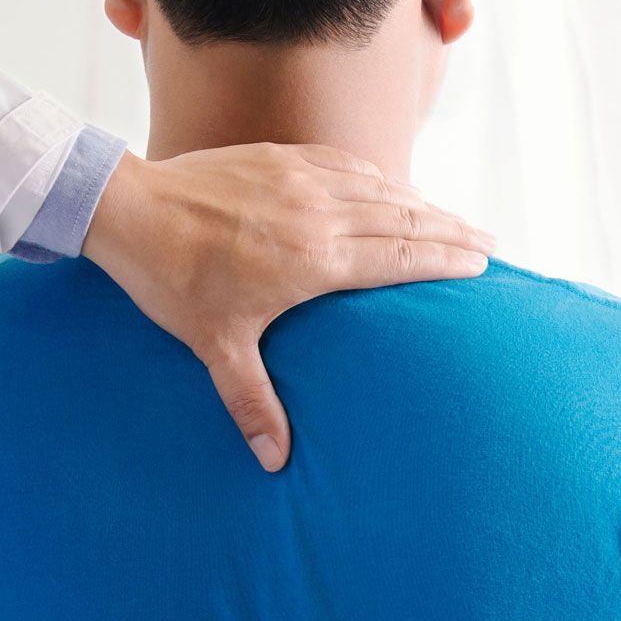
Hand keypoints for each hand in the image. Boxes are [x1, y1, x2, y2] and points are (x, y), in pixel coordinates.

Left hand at [83, 145, 494, 471]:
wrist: (130, 210)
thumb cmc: (173, 281)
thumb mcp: (215, 347)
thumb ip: (252, 402)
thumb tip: (275, 462)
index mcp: (313, 259)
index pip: (399, 256)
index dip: (445, 257)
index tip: (482, 263)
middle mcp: (318, 212)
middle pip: (405, 219)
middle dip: (451, 230)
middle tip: (489, 242)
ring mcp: (300, 179)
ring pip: (379, 188)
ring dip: (421, 203)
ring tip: (452, 218)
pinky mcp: (278, 158)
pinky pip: (343, 163)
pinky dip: (375, 176)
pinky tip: (388, 184)